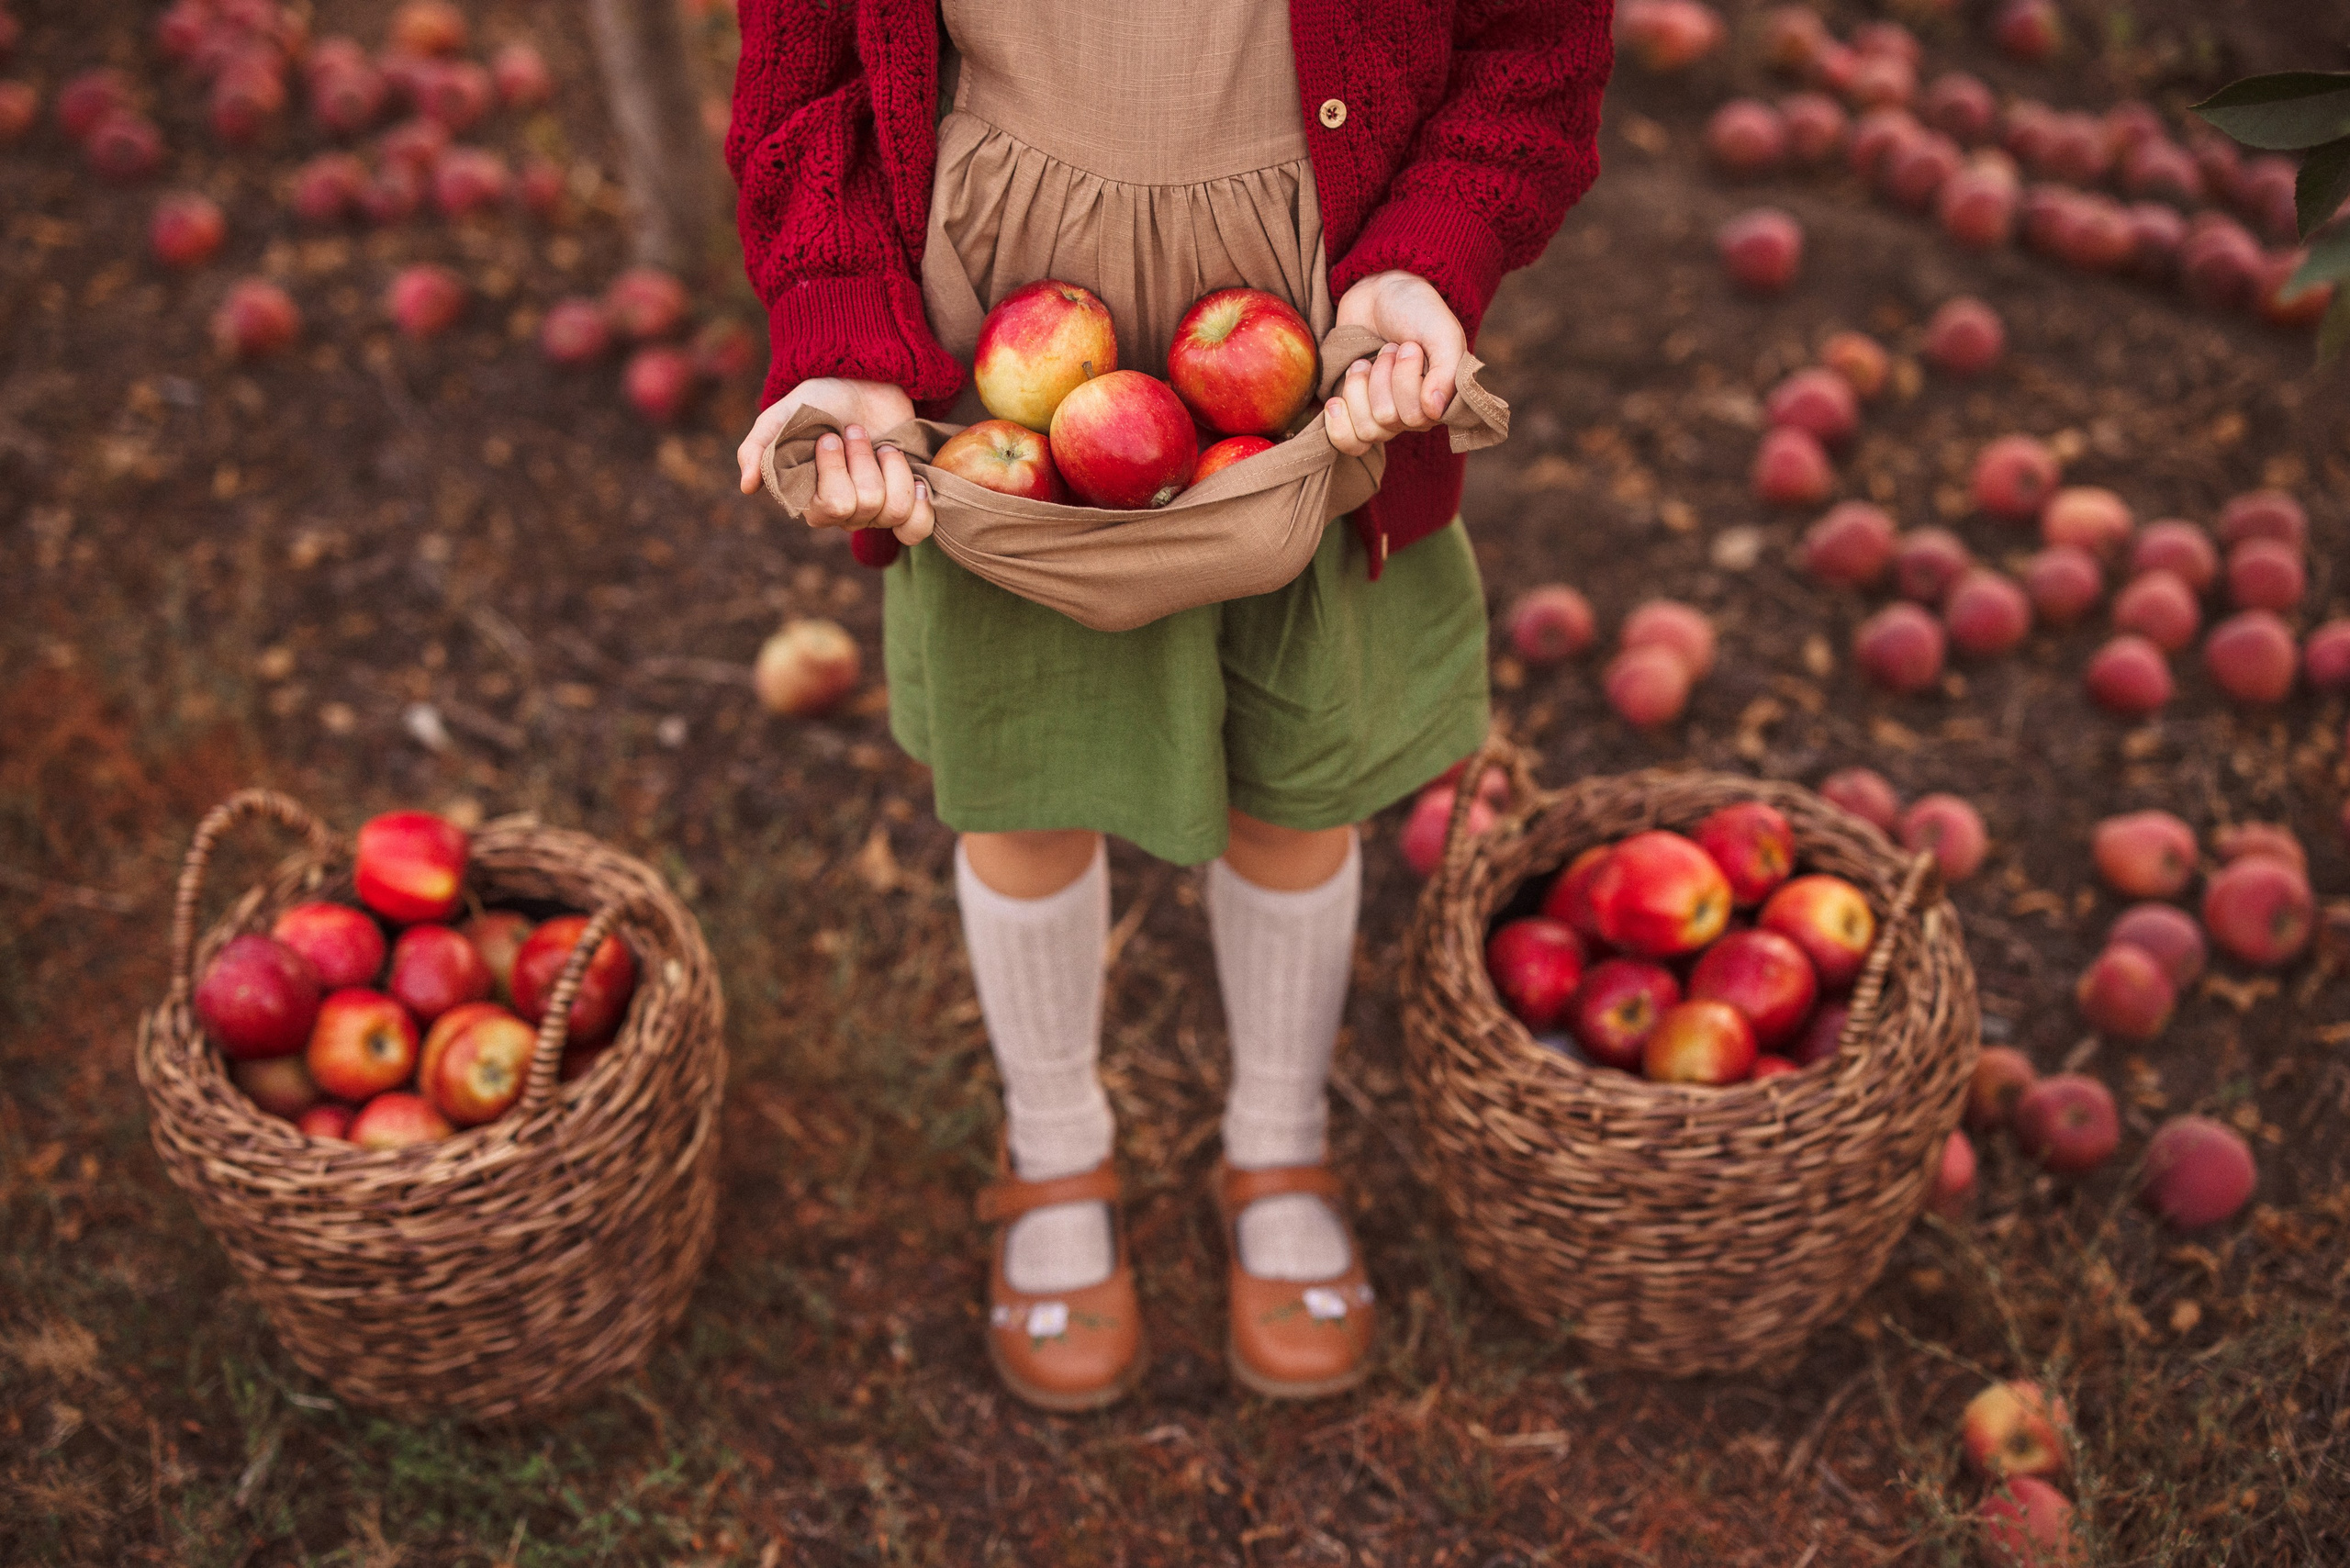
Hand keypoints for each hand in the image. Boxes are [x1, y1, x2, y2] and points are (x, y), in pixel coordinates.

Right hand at [736, 377, 934, 544]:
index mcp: (810, 500)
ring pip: (895, 512)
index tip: (830, 437)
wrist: (862, 384)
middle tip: (856, 433)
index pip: (834, 505)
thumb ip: (758, 448)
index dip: (837, 468)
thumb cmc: (818, 401)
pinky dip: (921, 506)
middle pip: (867, 506)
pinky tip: (918, 481)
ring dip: (893, 468)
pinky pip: (917, 528)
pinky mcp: (906, 503)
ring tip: (883, 446)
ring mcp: (876, 511)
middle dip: (864, 458)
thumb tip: (747, 486)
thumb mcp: (781, 417)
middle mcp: (843, 513)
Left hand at [1325, 271, 1466, 457]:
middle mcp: (1415, 415)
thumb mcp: (1441, 332)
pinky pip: (1348, 443)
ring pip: (1367, 429)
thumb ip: (1448, 370)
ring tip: (1365, 361)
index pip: (1417, 416)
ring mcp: (1384, 416)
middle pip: (1388, 420)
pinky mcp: (1355, 414)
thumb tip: (1434, 411)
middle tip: (1387, 350)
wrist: (1378, 293)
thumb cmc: (1415, 310)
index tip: (1409, 346)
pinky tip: (1336, 401)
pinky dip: (1338, 423)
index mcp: (1440, 400)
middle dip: (1381, 376)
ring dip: (1360, 385)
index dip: (1406, 380)